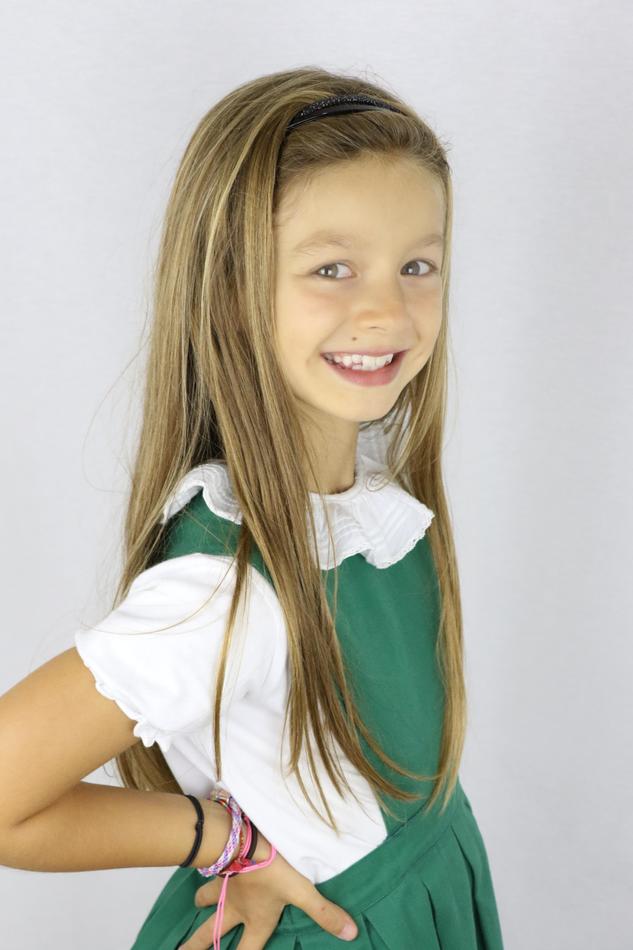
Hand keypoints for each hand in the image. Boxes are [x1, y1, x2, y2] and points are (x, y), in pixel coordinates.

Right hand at [179, 830, 358, 948]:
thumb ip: (324, 912)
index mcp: (256, 920)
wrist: (243, 837)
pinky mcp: (220, 864)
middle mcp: (236, 907)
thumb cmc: (273, 868)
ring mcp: (225, 886)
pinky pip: (209, 874)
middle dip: (197, 945)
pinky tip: (207, 867)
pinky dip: (206, 874)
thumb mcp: (302, 891)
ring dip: (201, 904)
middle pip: (210, 934)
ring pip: (207, 899)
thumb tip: (351, 934)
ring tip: (195, 905)